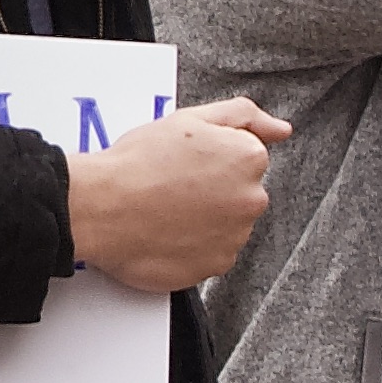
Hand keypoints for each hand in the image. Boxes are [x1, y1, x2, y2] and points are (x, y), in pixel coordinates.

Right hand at [67, 98, 290, 292]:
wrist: (101, 207)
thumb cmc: (138, 163)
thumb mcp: (190, 118)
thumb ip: (245, 117)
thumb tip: (280, 130)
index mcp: (249, 159)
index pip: (245, 159)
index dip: (211, 159)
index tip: (185, 162)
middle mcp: (251, 199)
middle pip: (239, 194)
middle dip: (212, 191)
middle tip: (172, 185)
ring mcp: (234, 237)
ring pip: (225, 225)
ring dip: (203, 220)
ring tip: (165, 209)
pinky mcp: (214, 266)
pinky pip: (210, 254)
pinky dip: (192, 246)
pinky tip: (166, 231)